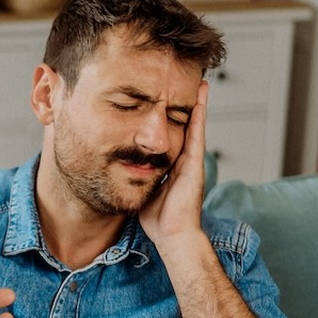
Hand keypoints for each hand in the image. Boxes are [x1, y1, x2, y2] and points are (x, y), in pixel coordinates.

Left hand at [140, 80, 208, 246]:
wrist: (172, 236)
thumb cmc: (157, 218)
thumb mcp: (142, 188)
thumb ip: (136, 175)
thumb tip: (118, 166)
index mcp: (171, 165)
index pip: (170, 134)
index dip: (168, 117)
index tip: (164, 98)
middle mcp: (182, 159)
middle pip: (183, 125)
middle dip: (184, 105)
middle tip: (185, 81)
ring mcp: (191, 161)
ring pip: (193, 125)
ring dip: (197, 103)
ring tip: (198, 81)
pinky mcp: (194, 164)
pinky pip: (197, 133)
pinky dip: (200, 115)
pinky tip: (200, 97)